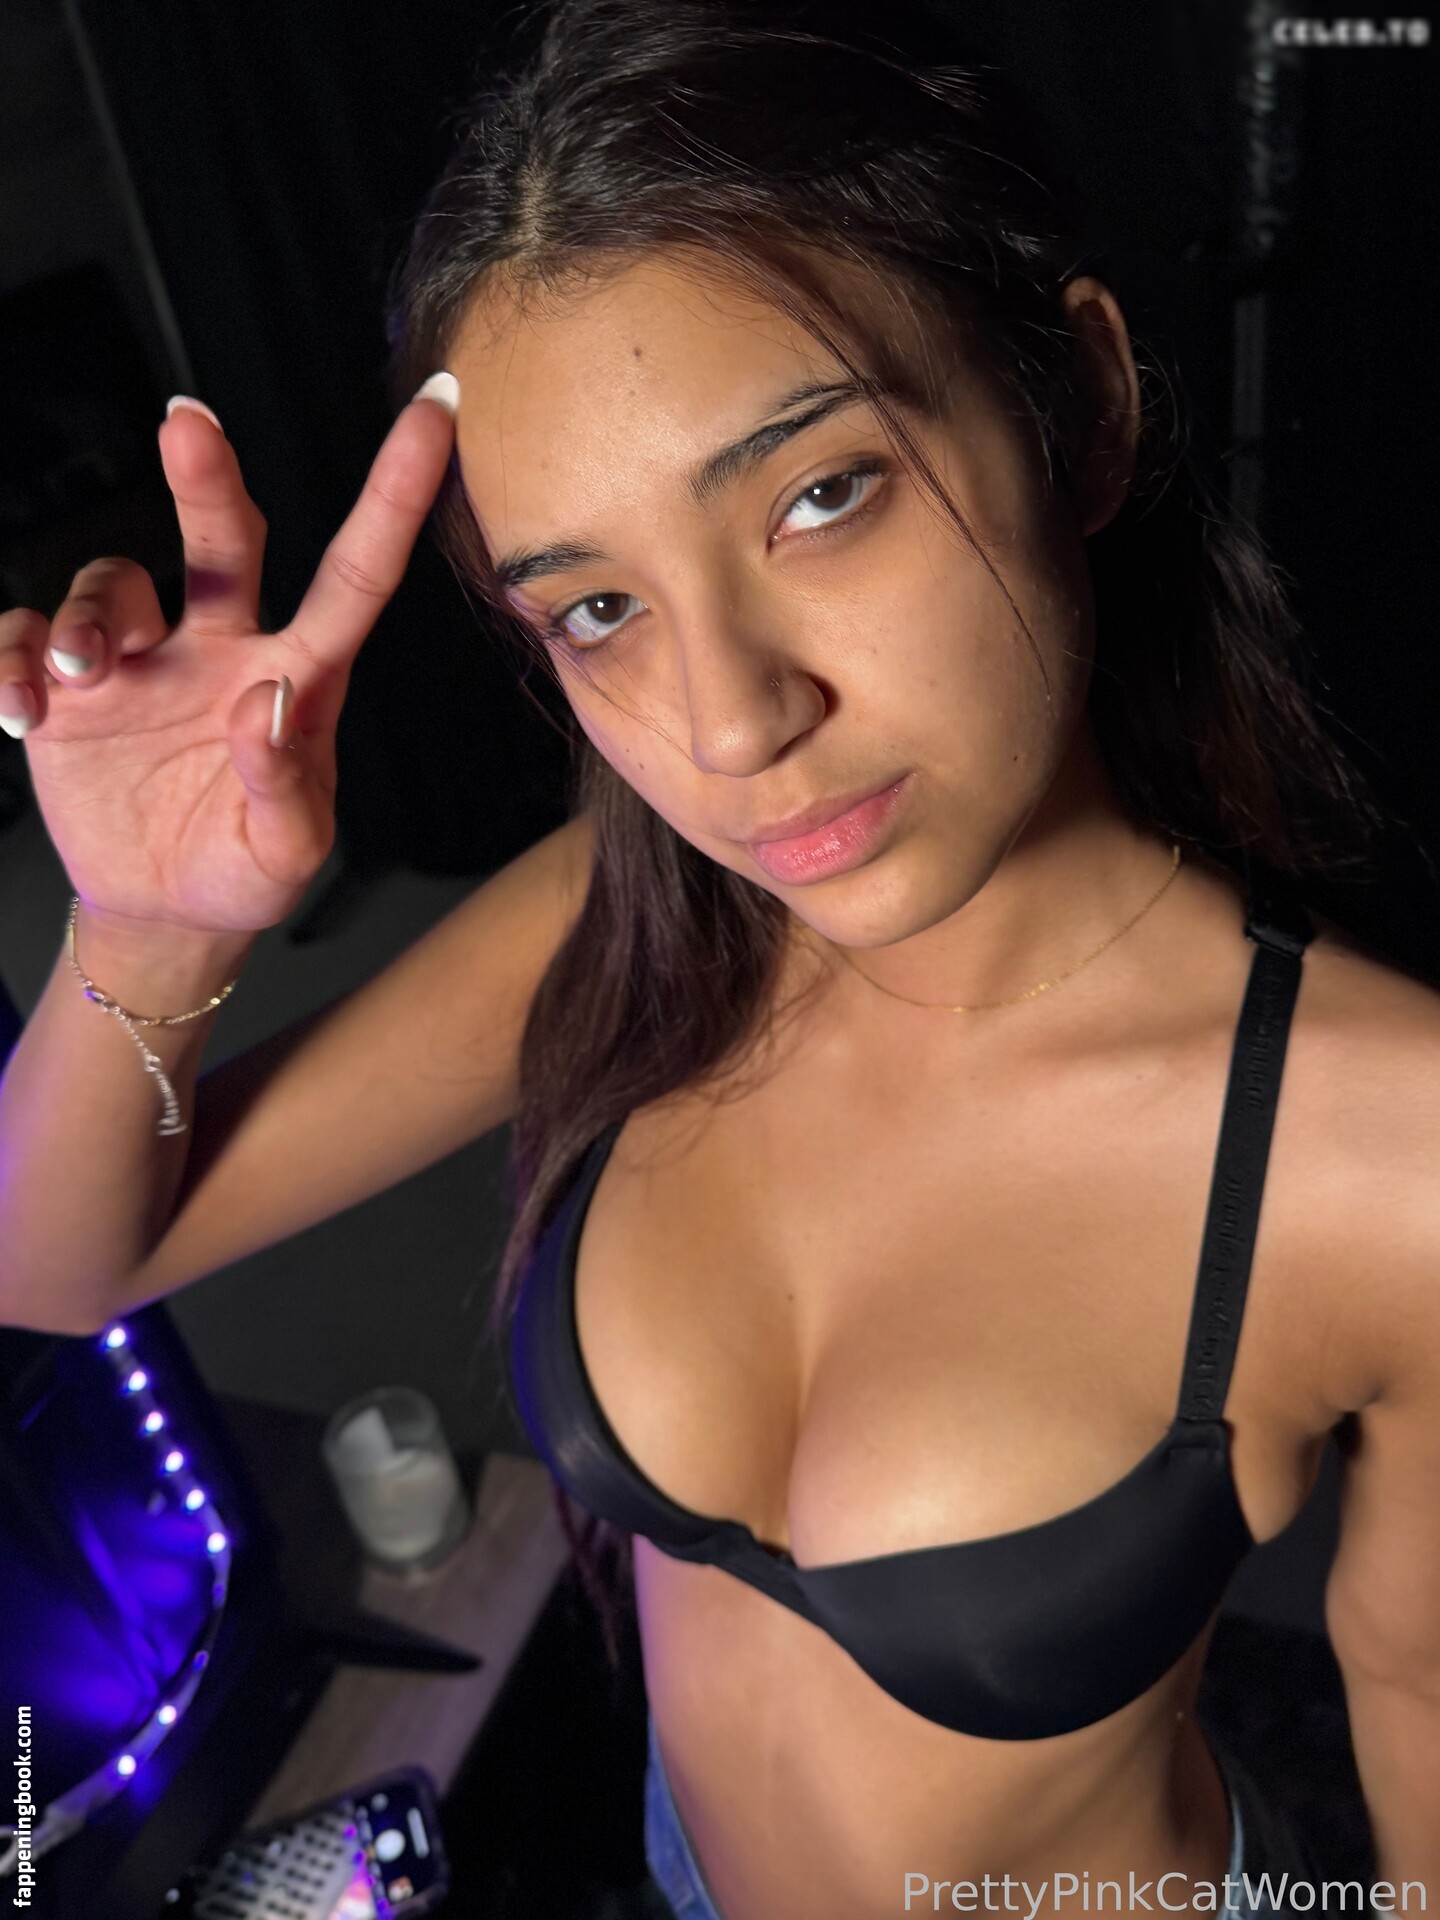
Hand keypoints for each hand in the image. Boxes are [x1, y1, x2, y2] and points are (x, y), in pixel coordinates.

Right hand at [0, 379, 458, 934]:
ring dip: (87, 617)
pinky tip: (20, 711)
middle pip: (222, 541)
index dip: (397, 495)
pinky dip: (14, 660)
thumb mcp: (286, 852)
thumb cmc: (245, 873)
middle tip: (186, 425)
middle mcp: (221, 649)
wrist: (165, 913)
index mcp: (296, 676)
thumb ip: (287, 785)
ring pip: (112, 584)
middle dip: (205, 478)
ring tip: (79, 675)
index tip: (439, 410)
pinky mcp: (70, 688)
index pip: (356, 575)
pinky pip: (26, 636)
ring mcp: (143, 661)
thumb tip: (270, 701)